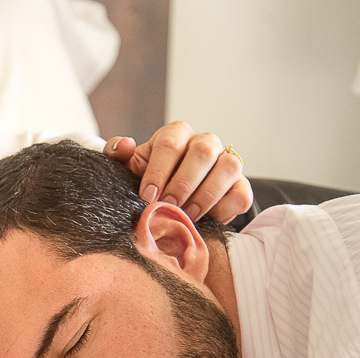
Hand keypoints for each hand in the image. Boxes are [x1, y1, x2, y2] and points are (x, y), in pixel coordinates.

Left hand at [104, 121, 251, 223]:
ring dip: (206, 195)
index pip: (171, 143)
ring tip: (186, 215)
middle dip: (183, 183)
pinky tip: (206, 220)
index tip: (147, 196)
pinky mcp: (240, 186)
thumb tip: (125, 144)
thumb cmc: (145, 180)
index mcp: (176, 134)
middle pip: (203, 152)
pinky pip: (242, 194)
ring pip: (229, 167)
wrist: (165, 201)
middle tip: (168, 206)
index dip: (159, 171)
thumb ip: (117, 155)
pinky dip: (225, 209)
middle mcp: (205, 143)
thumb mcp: (127, 168)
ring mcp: (226, 162)